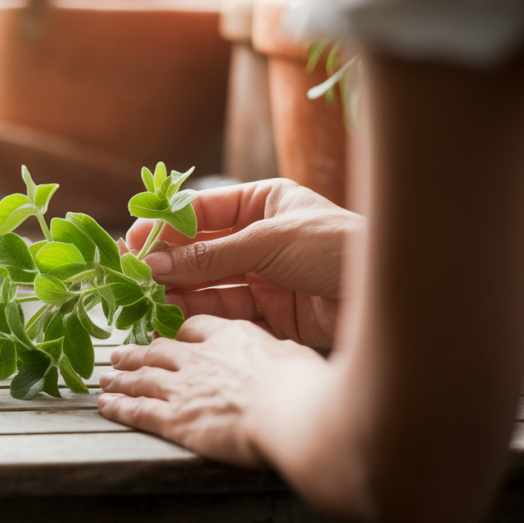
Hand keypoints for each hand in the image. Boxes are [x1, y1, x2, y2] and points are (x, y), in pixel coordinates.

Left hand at [98, 315, 325, 466]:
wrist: (291, 413)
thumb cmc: (303, 385)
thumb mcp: (293, 354)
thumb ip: (276, 351)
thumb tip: (280, 354)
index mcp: (229, 336)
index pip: (194, 327)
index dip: (176, 330)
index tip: (165, 333)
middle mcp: (199, 357)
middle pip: (159, 350)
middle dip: (137, 352)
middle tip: (120, 353)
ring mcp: (183, 386)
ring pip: (143, 377)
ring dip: (121, 376)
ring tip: (107, 376)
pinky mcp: (175, 418)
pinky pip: (139, 409)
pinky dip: (119, 406)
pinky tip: (105, 404)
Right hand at [126, 179, 361, 348]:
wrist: (392, 296)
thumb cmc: (336, 248)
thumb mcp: (267, 242)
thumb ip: (208, 256)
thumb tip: (152, 264)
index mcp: (265, 204)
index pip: (204, 210)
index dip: (167, 226)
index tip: (132, 240)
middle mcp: (262, 239)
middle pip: (203, 250)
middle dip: (169, 263)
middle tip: (131, 276)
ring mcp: (266, 278)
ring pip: (211, 284)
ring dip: (179, 291)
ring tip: (145, 300)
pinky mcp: (272, 315)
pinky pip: (227, 313)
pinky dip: (200, 316)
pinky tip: (174, 318)